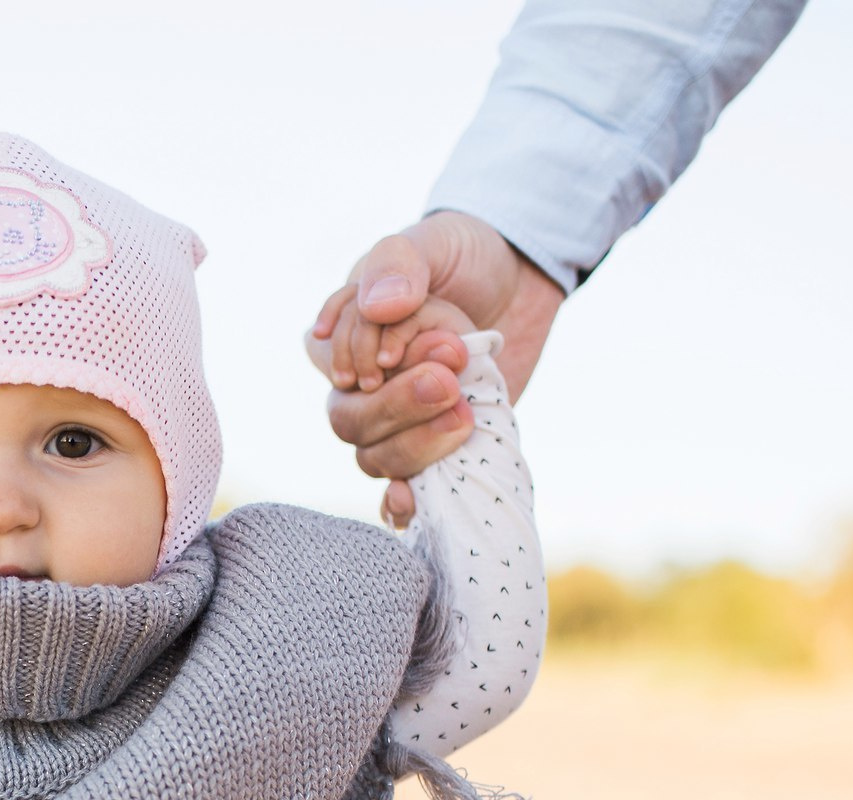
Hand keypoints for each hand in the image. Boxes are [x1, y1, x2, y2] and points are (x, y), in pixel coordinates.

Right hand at [306, 210, 564, 524]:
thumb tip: (379, 308)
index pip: (332, 366)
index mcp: (346, 338)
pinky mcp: (434, 447)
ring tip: (466, 414)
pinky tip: (410, 502)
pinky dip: (401, 504)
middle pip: (350, 422)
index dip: (362, 363)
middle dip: (398, 407)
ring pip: (375, 459)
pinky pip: (403, 490)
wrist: (520, 282)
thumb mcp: (432, 242)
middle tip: (450, 381)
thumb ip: (399, 264)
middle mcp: (364, 386)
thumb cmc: (464, 256)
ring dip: (416, 446)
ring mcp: (399, 421)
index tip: (400, 349)